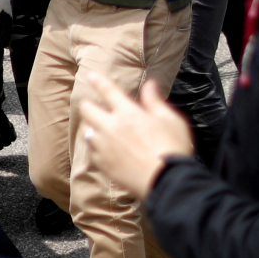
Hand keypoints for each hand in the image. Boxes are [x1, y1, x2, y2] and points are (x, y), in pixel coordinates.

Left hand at [77, 73, 194, 200]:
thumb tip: (149, 84)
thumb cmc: (172, 148)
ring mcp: (104, 147)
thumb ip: (155, 101)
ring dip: (92, 128)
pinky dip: (96, 149)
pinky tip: (105, 150)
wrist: (166, 182)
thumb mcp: (171, 120)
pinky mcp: (102, 164)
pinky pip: (91, 152)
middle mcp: (111, 127)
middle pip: (86, 109)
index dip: (98, 81)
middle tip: (94, 106)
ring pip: (86, 131)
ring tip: (100, 130)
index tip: (91, 75)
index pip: (108, 91)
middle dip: (88, 104)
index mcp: (128, 113)